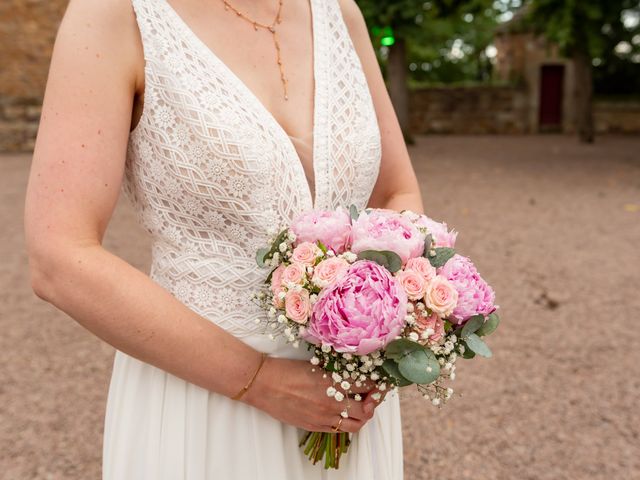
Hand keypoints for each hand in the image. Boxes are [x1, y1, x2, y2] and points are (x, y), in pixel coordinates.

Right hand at [242, 357, 382, 432]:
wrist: (263, 384)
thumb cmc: (287, 370)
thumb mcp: (317, 365)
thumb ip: (336, 373)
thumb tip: (353, 375)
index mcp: (334, 384)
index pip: (367, 387)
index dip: (377, 384)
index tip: (380, 381)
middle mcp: (332, 404)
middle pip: (366, 410)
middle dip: (373, 402)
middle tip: (373, 395)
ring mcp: (323, 418)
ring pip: (355, 425)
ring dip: (362, 416)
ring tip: (360, 406)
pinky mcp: (313, 426)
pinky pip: (337, 430)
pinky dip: (345, 423)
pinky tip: (343, 414)